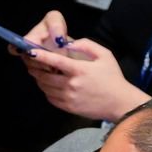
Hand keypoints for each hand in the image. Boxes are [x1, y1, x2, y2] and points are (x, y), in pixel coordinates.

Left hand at [23, 35, 150, 122]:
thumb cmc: (113, 77)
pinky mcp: (68, 108)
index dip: (40, 56)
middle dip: (35, 68)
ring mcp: (69, 98)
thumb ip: (87, 45)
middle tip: (32, 63)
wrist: (121, 103)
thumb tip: (68, 43)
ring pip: (45, 87)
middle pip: (44, 76)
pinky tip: (50, 85)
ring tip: (40, 73)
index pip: (55, 61)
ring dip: (40, 79)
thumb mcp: (105, 55)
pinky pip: (50, 98)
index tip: (30, 52)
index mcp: (80, 70)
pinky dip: (46, 91)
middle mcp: (71, 84)